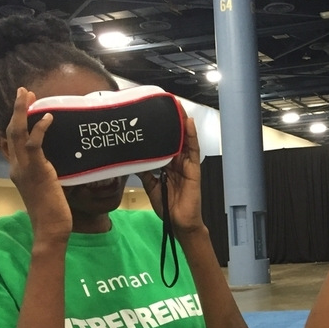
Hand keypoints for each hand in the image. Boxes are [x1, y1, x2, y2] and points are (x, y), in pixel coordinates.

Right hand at [6, 88, 71, 241]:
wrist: (51, 228)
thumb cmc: (53, 212)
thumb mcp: (48, 187)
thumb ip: (48, 173)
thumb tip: (59, 163)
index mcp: (18, 170)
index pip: (12, 141)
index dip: (15, 122)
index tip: (22, 107)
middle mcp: (17, 167)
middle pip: (11, 131)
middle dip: (17, 109)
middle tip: (24, 92)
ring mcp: (25, 168)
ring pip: (18, 133)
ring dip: (22, 111)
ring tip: (29, 95)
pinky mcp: (37, 171)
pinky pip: (34, 144)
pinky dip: (40, 128)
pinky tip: (48, 117)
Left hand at [140, 117, 204, 235]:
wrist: (179, 223)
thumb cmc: (167, 207)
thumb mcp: (151, 186)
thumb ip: (145, 172)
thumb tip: (134, 158)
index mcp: (168, 166)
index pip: (163, 144)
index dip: (159, 131)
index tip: (152, 116)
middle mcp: (178, 163)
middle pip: (174, 139)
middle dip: (171, 123)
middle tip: (164, 105)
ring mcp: (187, 165)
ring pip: (184, 141)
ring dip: (181, 124)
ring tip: (177, 108)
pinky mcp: (194, 169)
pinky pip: (193, 151)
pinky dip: (191, 136)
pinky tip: (188, 123)